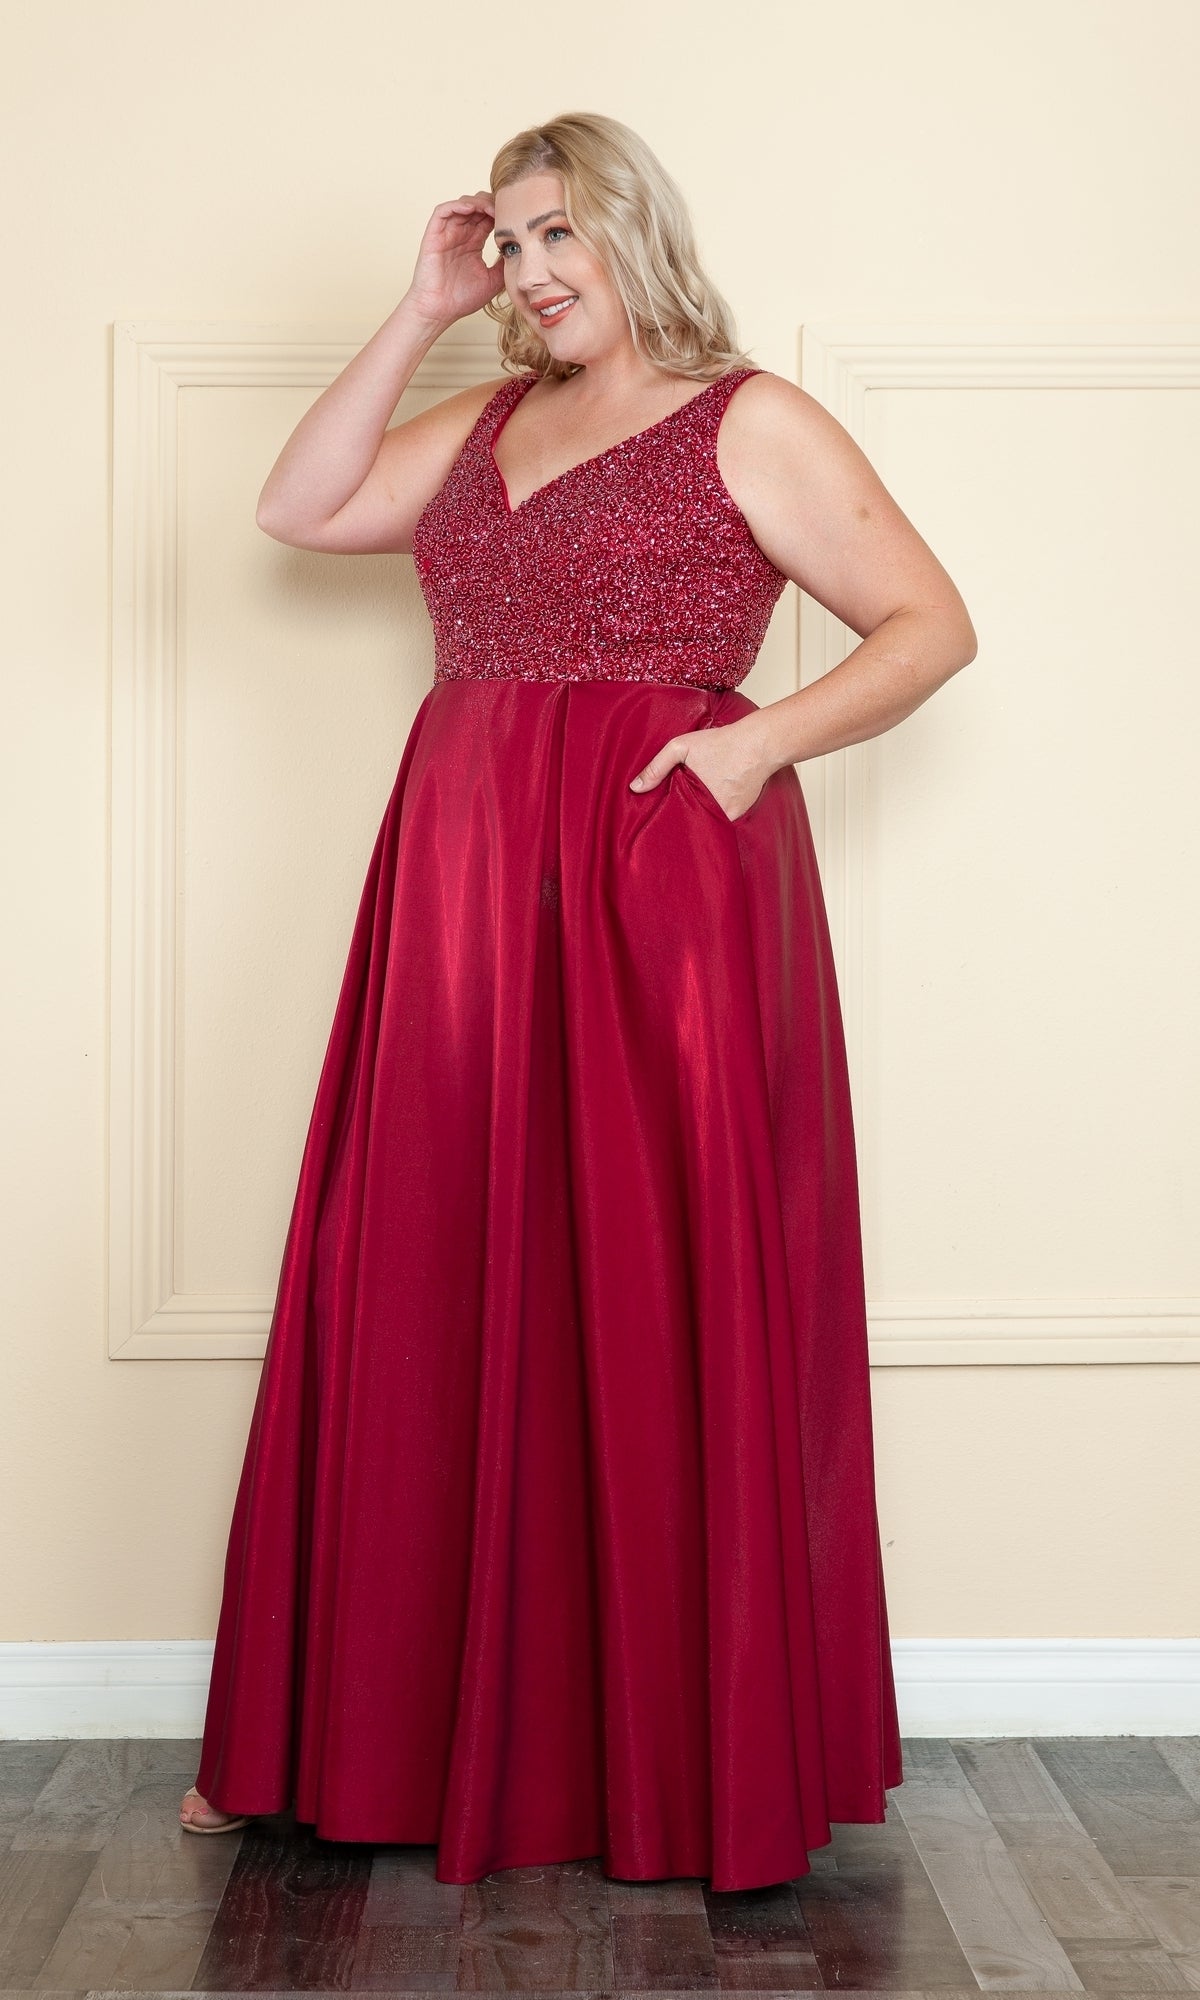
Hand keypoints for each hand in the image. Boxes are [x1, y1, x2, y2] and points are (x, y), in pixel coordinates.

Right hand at [403, 192, 506, 330]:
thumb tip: (521, 250)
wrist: (439, 311)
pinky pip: (443, 210)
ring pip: (462, 204)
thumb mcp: (493, 280)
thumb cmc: (461, 299)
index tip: (514, 217)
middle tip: (504, 208)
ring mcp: (447, 233)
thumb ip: (504, 263)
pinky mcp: (434, 235)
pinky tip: (471, 209)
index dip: (500, 213)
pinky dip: (457, 205)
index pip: (488, 218)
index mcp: (473, 243)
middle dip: (492, 203)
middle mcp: (460, 234)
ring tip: (491, 209)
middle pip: (477, 206)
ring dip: (477, 202)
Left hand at [629, 719, 775, 821]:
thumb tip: (635, 788)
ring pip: (706, 823)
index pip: (674, 821)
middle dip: (682, 821)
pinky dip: (716, 814)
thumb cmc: (719, 743)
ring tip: (690, 812)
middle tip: (672, 820)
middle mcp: (712, 812)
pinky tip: (711, 803)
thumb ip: (657, 767)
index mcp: (694, 800)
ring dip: (699, 818)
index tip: (657, 824)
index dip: (666, 822)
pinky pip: (722, 820)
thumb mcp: (681, 747)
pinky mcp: (740, 814)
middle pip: (691, 824)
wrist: (758, 744)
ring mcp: (728, 816)